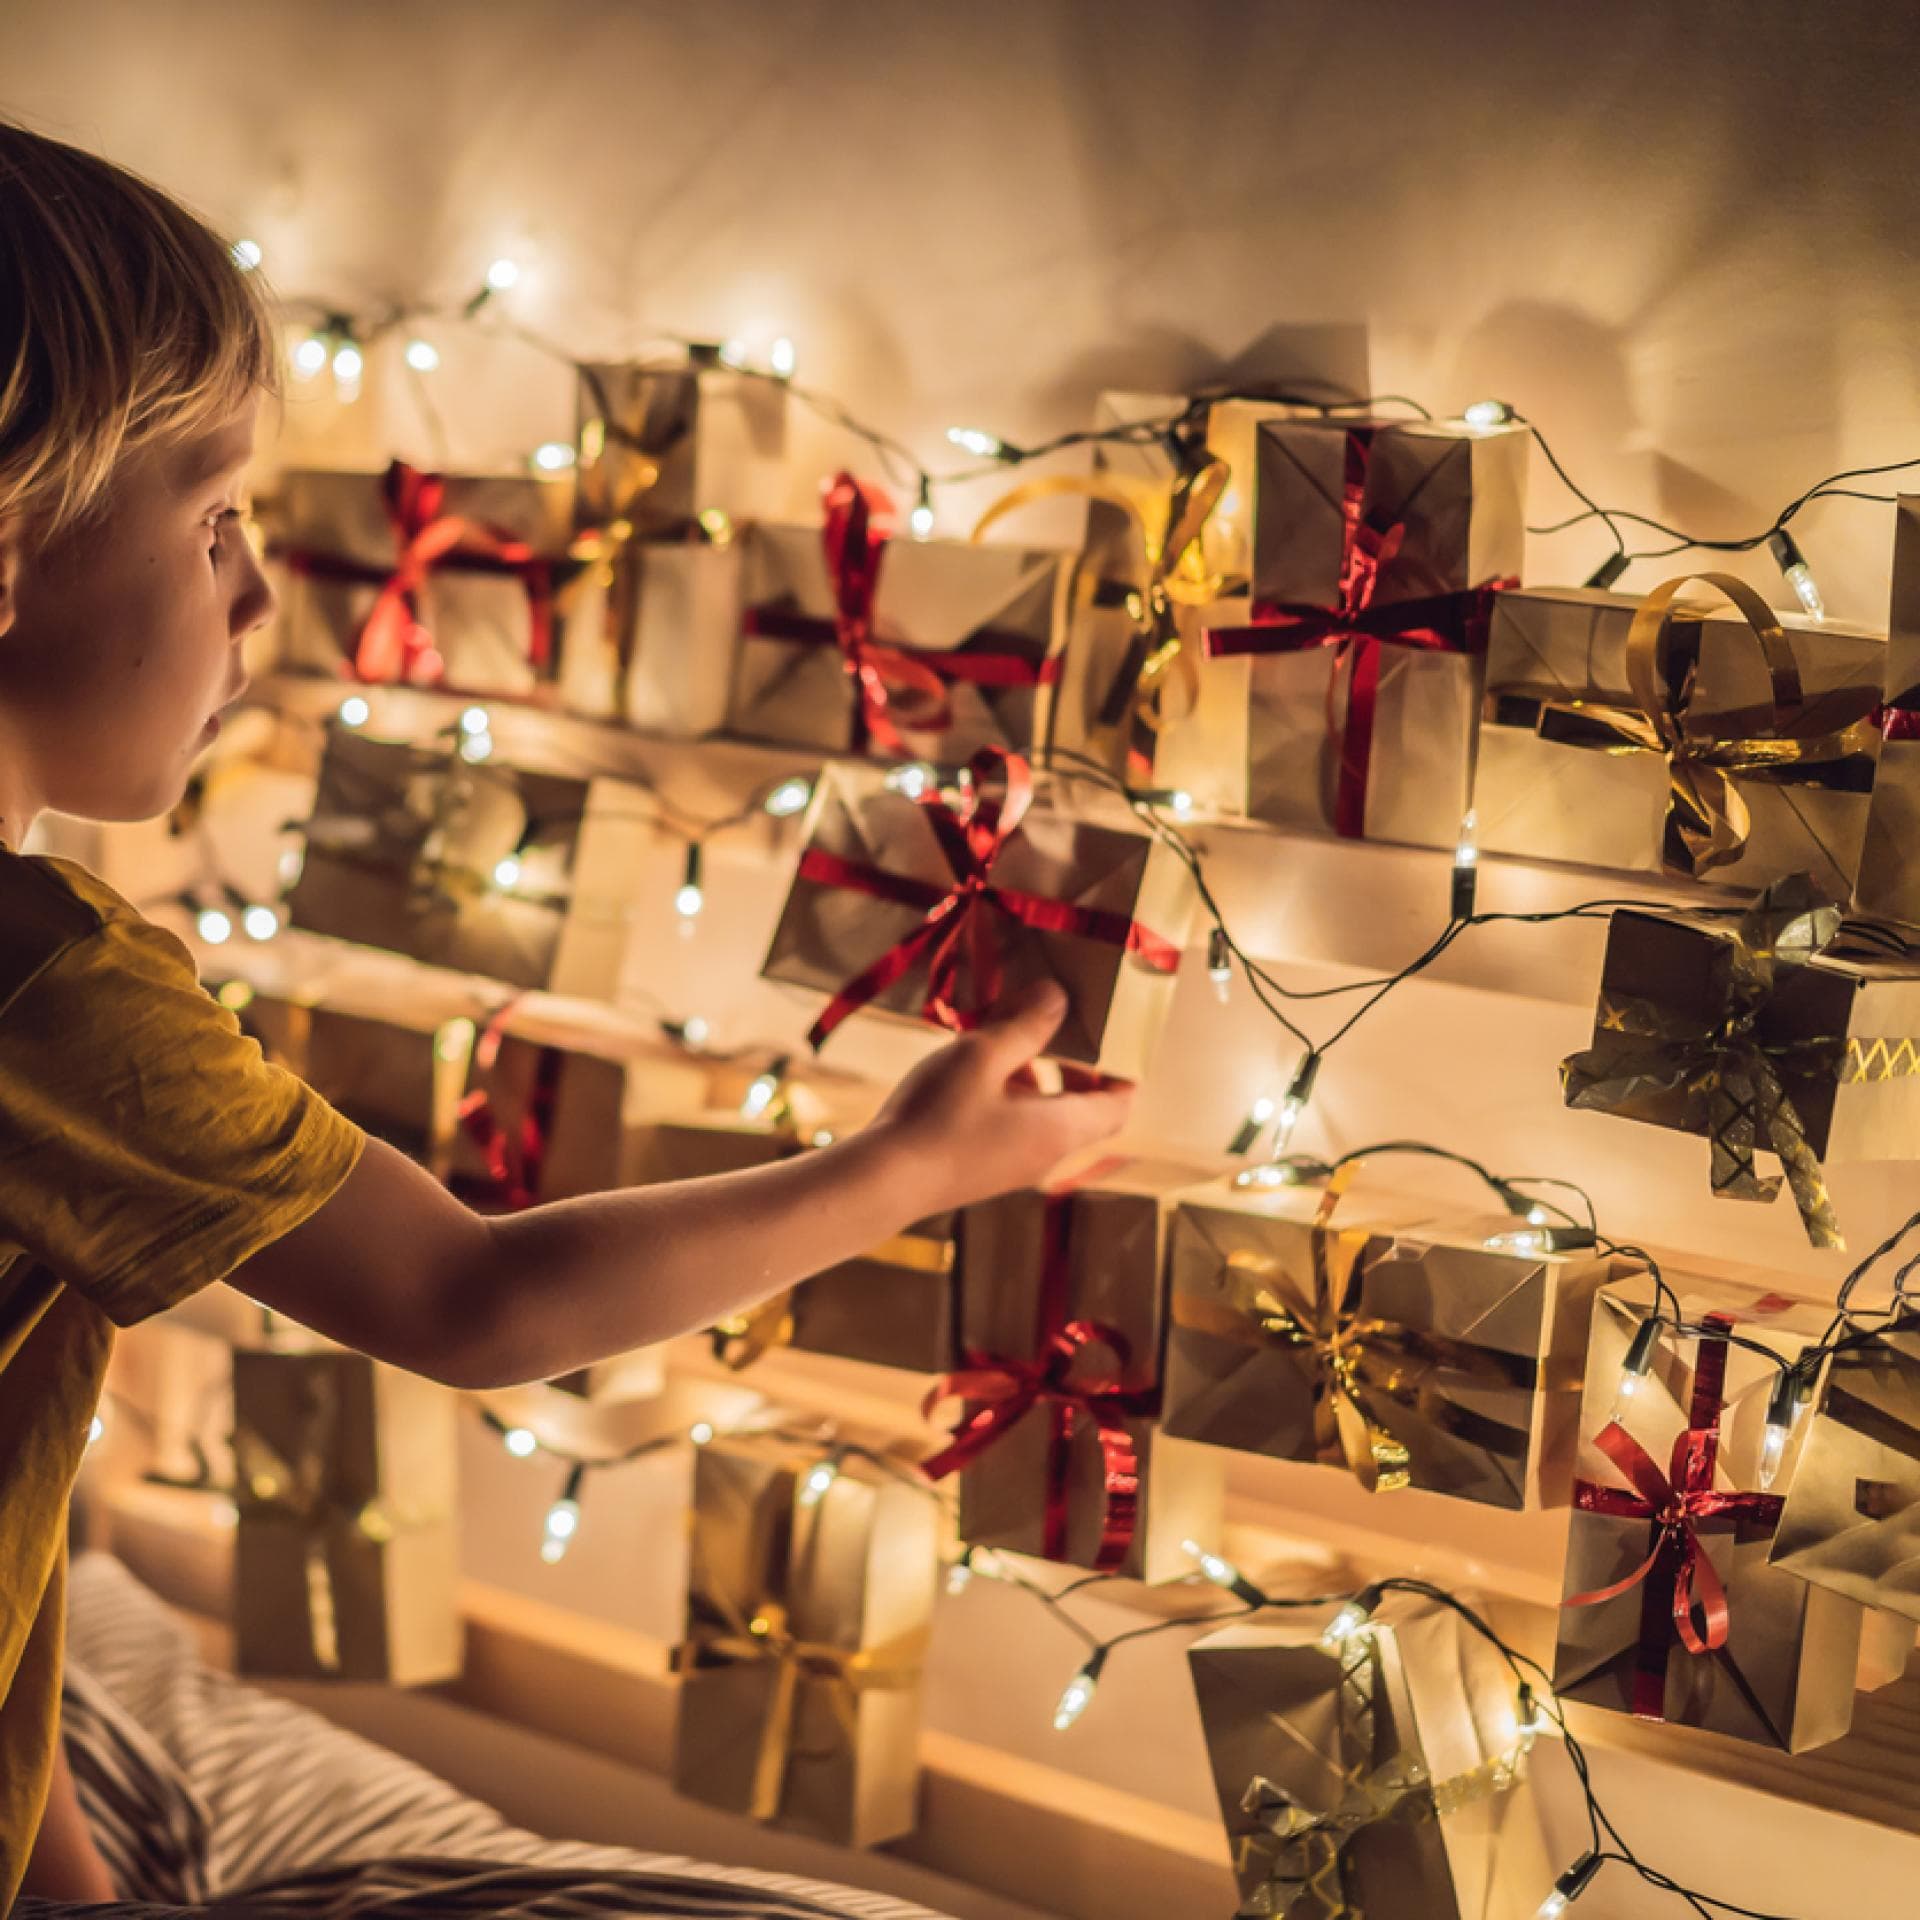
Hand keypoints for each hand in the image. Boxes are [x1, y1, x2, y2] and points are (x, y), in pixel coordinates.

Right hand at [868, 980, 1133, 1212]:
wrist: (882, 1181)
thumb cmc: (938, 1117)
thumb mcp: (984, 1055)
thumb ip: (1027, 1025)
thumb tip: (1057, 997)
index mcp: (1060, 1130)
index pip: (1119, 1106)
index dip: (1123, 1072)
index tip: (1114, 1037)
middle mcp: (1045, 1154)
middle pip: (1082, 1110)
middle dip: (1076, 1067)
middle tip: (1060, 1027)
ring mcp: (1012, 1166)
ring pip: (1044, 1116)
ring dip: (1035, 1076)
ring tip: (1003, 1035)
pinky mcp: (983, 1168)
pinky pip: (1014, 1127)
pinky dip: (1009, 1094)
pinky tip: (970, 1067)